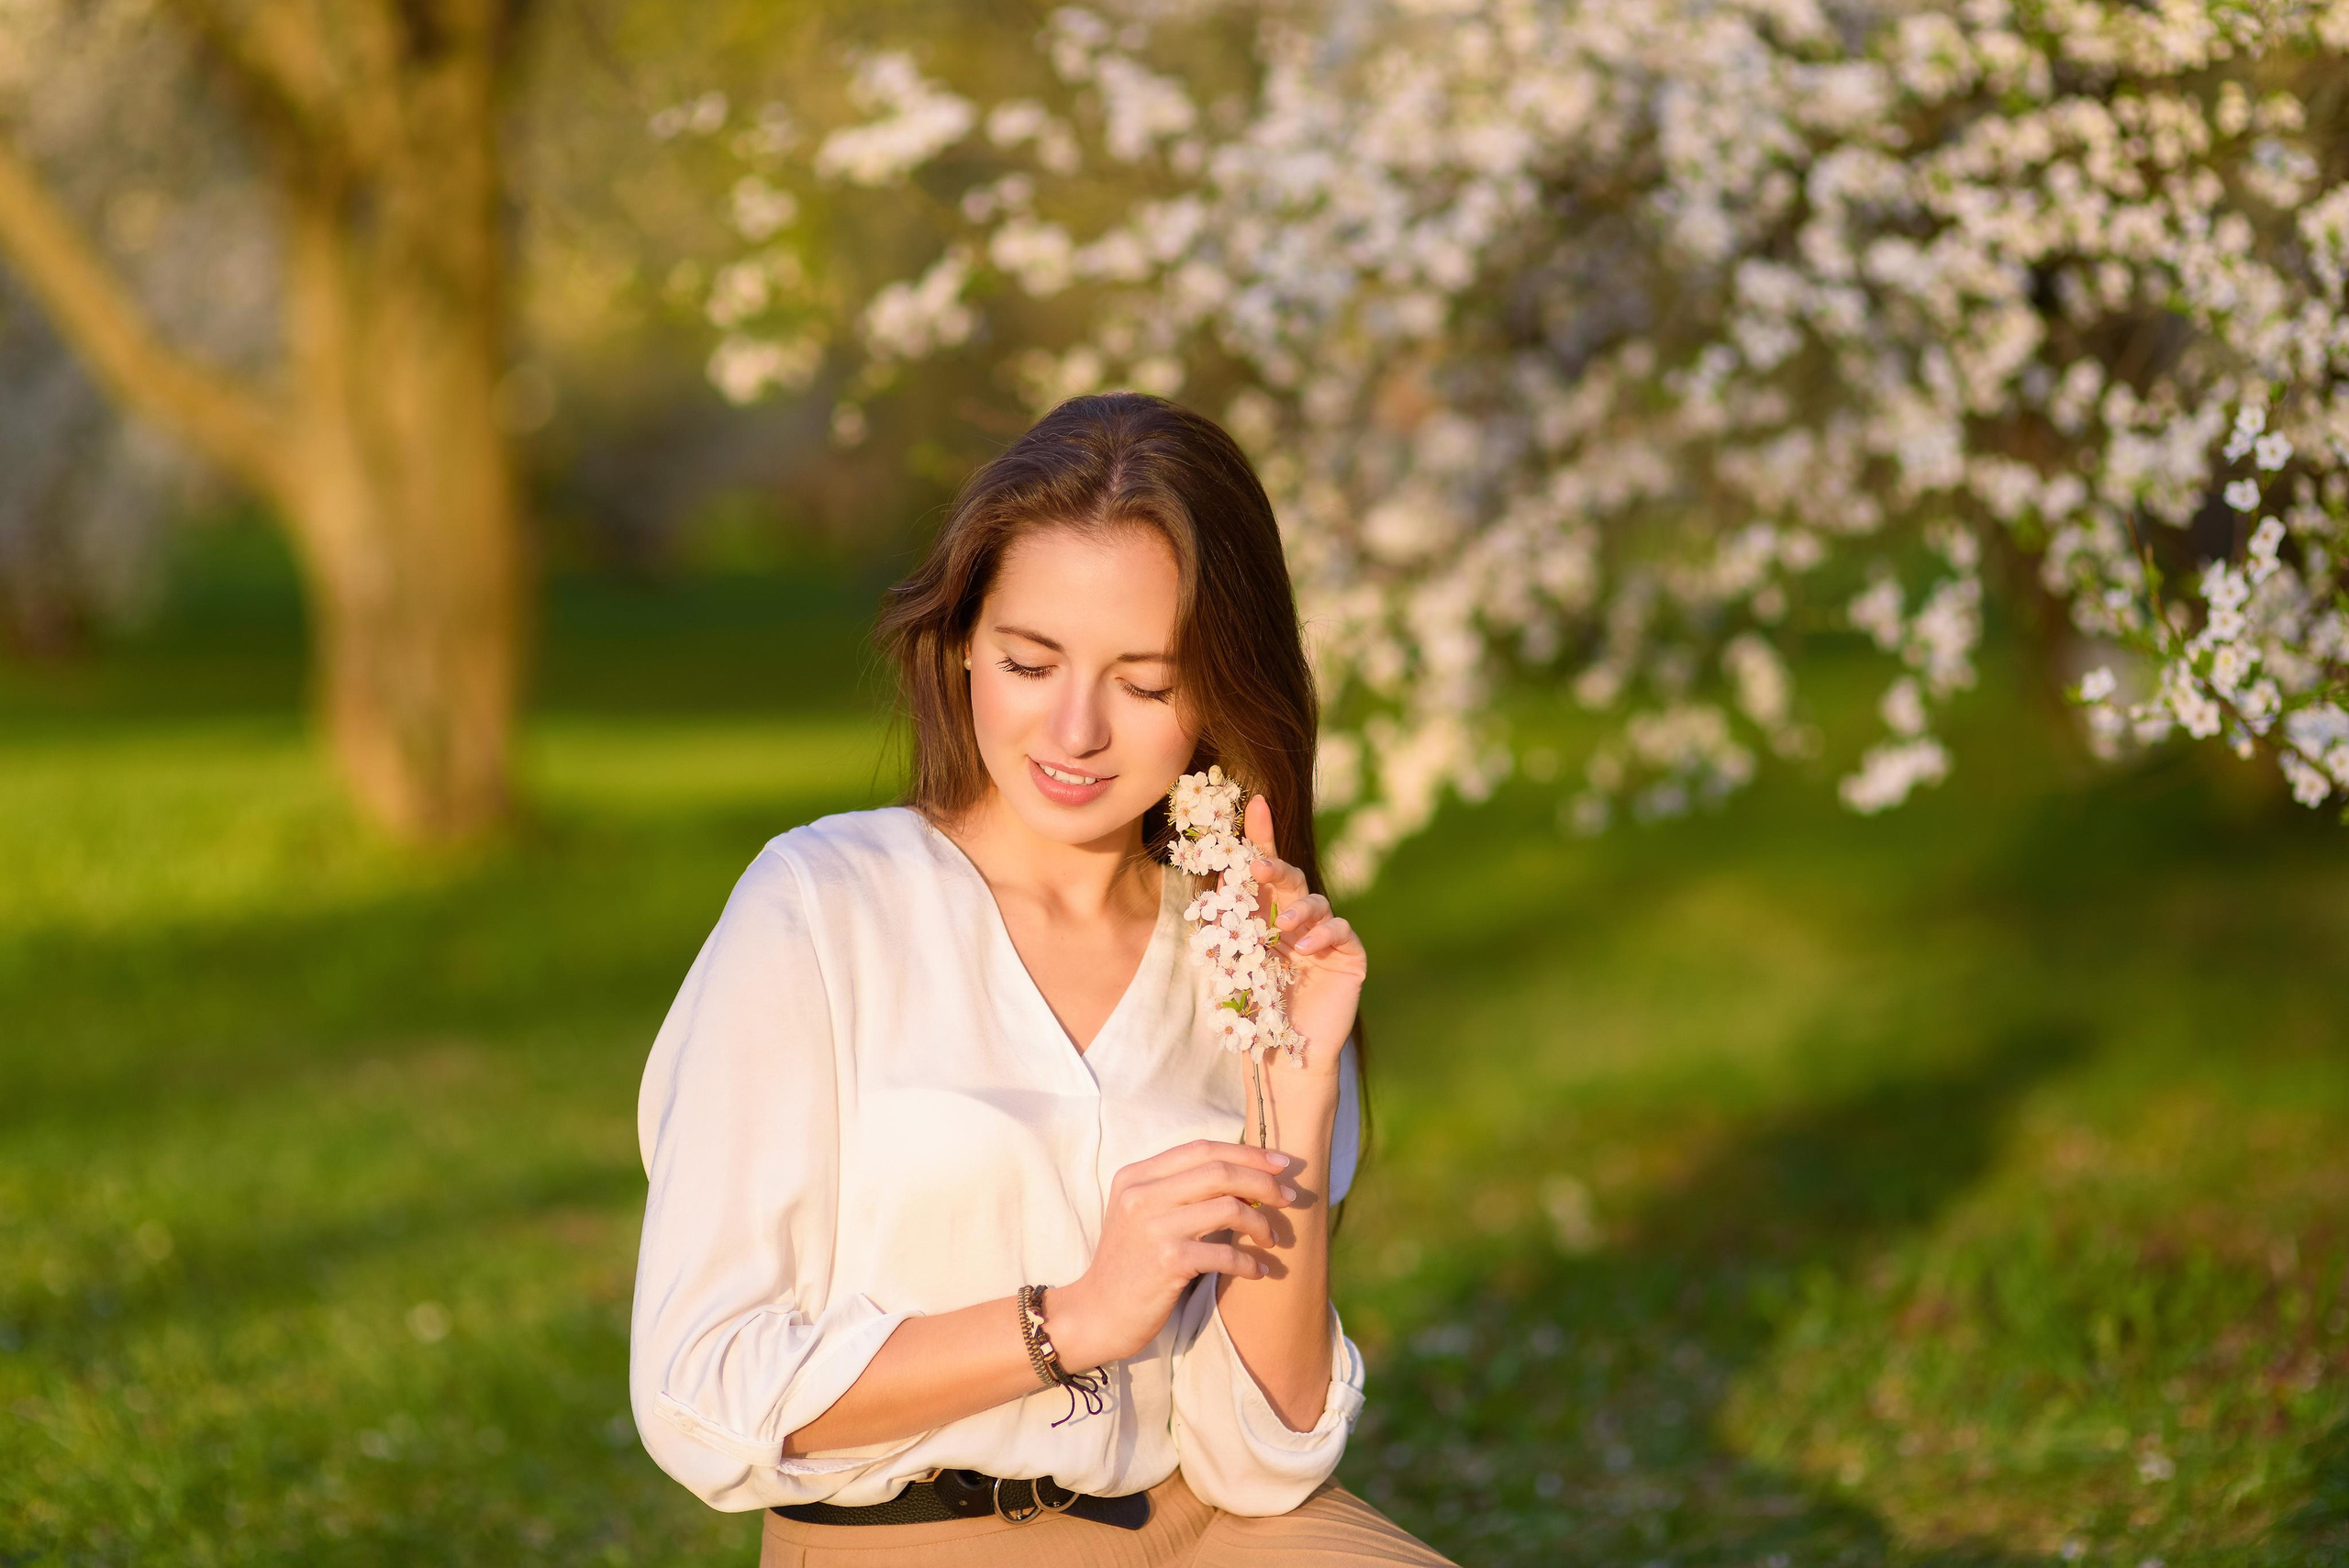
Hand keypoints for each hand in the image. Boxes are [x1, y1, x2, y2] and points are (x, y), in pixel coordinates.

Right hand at [1046, 1139, 1300, 1370]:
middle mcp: (1141, 1195)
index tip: (1280, 1164)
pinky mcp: (1166, 1262)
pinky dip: (1249, 1262)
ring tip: (1274, 1240)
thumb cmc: (1129, 1265)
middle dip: (1263, 1182)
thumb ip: (1177, 1190)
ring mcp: (1152, 1227)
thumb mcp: (1141, 1214)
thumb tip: (1243, 1176)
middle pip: (1219, 1172)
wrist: (1095, 1314)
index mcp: (1136, 1176)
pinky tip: (1259, 1271)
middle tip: (1290, 1198)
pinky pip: (1224, 1253)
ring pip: (1228, 1208)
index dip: (1247, 1153)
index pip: (1202, 1149)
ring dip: (1261, 1224)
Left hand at [1243, 794, 1366, 1077]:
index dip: (1261, 836)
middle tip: (1258, 867)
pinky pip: (1340, 930)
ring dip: (1298, 910)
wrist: (1285, 1054)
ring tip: (1283, 929)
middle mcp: (1299, 918)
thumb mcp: (1234, 962)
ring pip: (1316, 901)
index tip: (1255, 805)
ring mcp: (1326, 935)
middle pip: (1290, 878)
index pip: (1265, 869)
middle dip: (1274, 868)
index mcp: (1268, 914)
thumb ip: (1230, 925)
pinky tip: (1305, 948)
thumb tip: (1215, 880)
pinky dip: (1323, 933)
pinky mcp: (1349, 955)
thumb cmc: (1255, 1010)